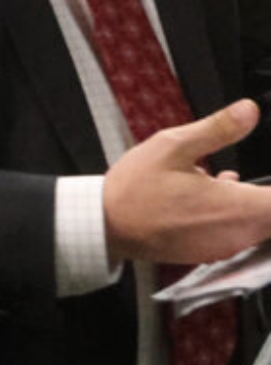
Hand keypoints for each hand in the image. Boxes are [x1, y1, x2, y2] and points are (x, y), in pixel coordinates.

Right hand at [104, 98, 270, 264]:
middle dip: (264, 194)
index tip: (264, 178)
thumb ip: (218, 129)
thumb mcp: (172, 145)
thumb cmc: (135, 189)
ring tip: (222, 180)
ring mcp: (226, 246)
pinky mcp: (212, 253)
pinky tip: (210, 197)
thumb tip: (248, 111)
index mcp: (235, 206)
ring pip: (259, 225)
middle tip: (233, 174)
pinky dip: (234, 215)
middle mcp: (237, 232)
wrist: (108, 226)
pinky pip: (240, 234)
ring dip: (250, 203)